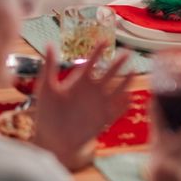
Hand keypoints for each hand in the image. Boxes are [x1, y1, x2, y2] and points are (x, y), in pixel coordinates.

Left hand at [32, 42, 131, 170]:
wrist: (52, 141)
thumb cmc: (46, 114)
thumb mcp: (46, 88)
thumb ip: (50, 66)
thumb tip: (48, 43)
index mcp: (79, 81)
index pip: (92, 62)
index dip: (99, 51)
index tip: (105, 40)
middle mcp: (92, 91)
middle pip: (109, 73)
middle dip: (118, 63)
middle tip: (128, 52)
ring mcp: (99, 105)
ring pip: (117, 89)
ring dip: (126, 81)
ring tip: (134, 71)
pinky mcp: (104, 120)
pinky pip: (117, 110)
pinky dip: (124, 105)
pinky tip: (130, 98)